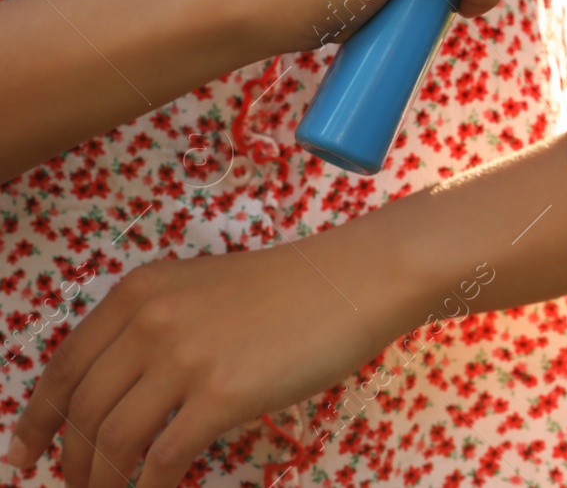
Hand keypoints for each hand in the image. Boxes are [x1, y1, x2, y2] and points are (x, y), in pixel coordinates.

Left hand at [5, 238, 409, 486]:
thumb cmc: (289, 287)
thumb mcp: (202, 289)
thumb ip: (153, 326)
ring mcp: (185, 358)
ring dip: (100, 480)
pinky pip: (162, 458)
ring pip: (112, 439)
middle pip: (82, 409)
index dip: (35, 420)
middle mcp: (151, 321)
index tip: (23, 455)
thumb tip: (116, 390)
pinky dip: (147, 487)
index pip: (63, 366)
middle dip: (69, 460)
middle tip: (73, 485)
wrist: (352, 281)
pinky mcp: (222, 394)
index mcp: (139, 291)